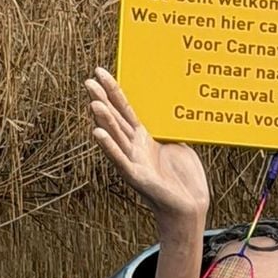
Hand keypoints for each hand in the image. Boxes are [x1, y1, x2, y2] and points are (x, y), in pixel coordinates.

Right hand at [86, 68, 209, 225]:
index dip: (114, 90)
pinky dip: (109, 147)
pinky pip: (120, 160)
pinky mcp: (137, 177)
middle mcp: (134, 147)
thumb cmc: (184, 178)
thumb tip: (169, 102)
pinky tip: (97, 134)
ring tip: (94, 103)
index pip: (125, 109)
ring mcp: (134, 161)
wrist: (188, 206)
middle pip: (116, 118)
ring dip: (104, 120)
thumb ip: (168, 125)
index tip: (100, 71)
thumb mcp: (177, 143)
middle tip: (89, 80)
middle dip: (103, 99)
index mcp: (143, 137)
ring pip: (116, 137)